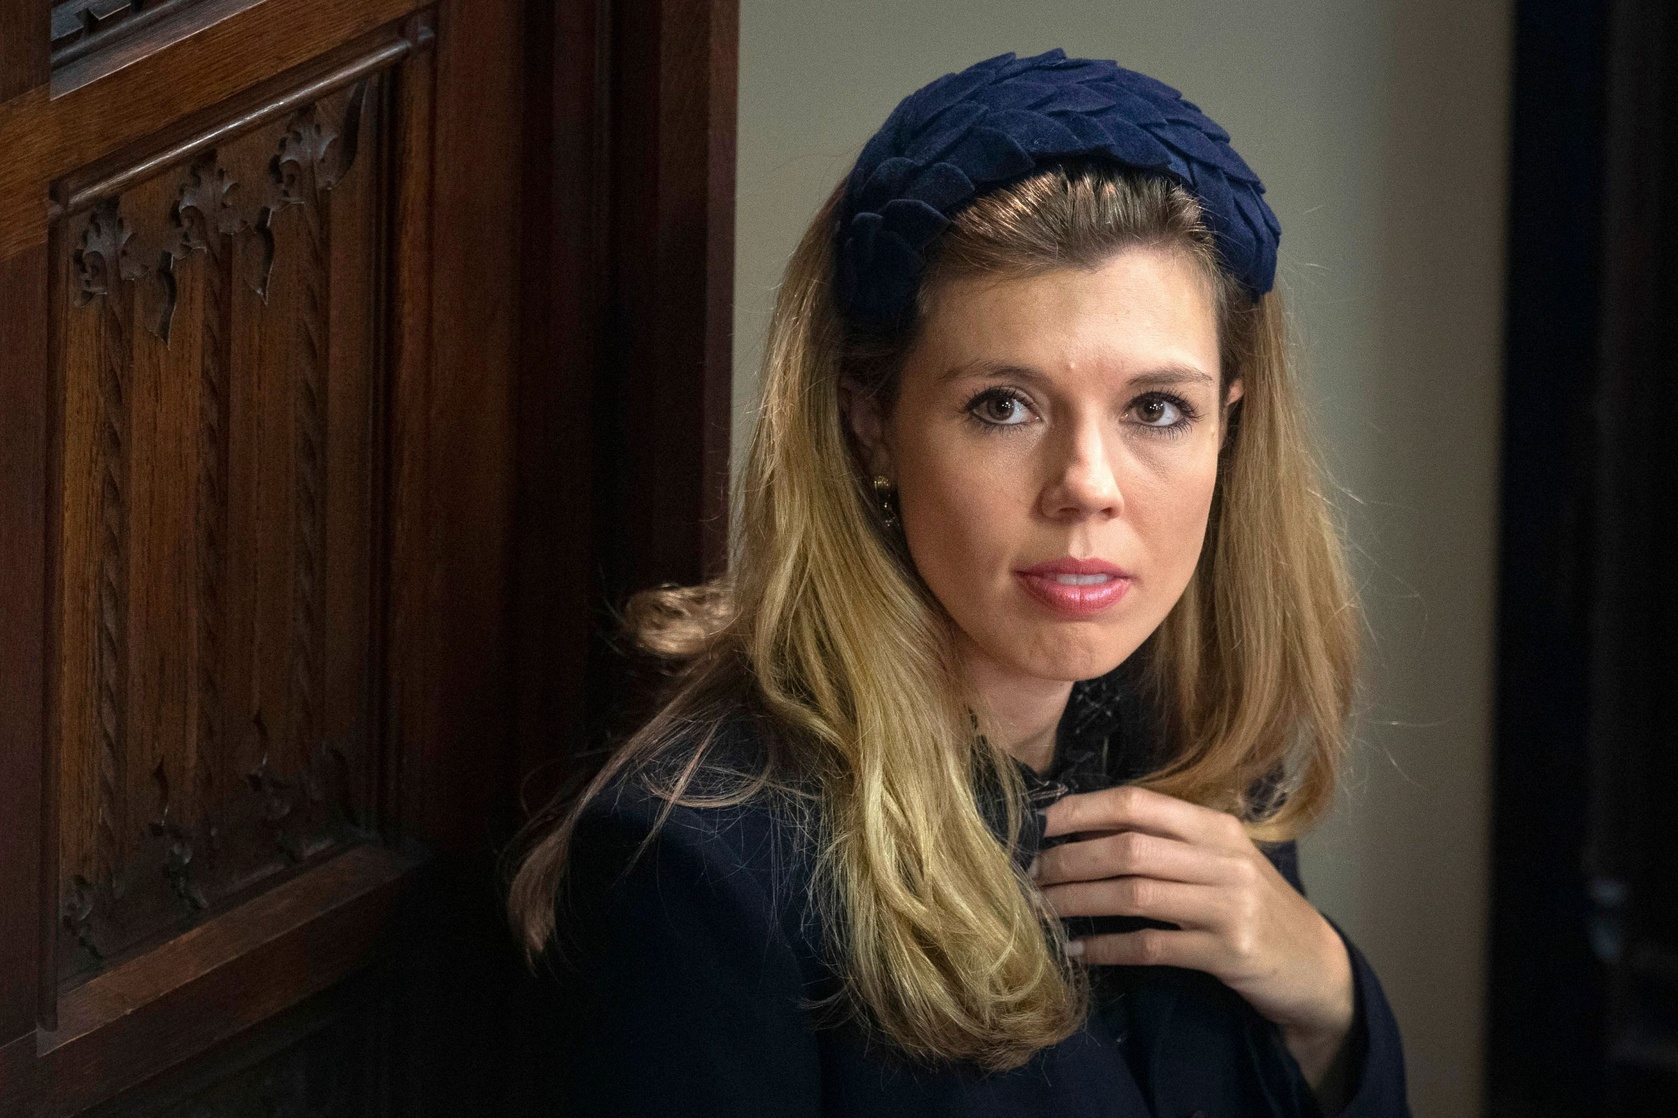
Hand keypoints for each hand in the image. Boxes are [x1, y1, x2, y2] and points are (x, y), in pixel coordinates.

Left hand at [1034, 785, 1356, 1098]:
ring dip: (1078, 900)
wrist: (1316, 965)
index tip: (1039, 824)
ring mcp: (1229, 906)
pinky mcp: (1228, 953)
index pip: (1139, 803)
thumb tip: (1083, 826)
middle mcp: (1224, 859)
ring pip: (1134, 895)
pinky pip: (1151, 946)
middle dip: (1069, 859)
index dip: (1082, 810)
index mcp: (1216, 827)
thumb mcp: (1221, 859)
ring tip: (1042, 907)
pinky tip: (1076, 950)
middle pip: (1129, 848)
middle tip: (1030, 873)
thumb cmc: (1253, 905)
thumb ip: (1168, 840)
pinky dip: (1107, 947)